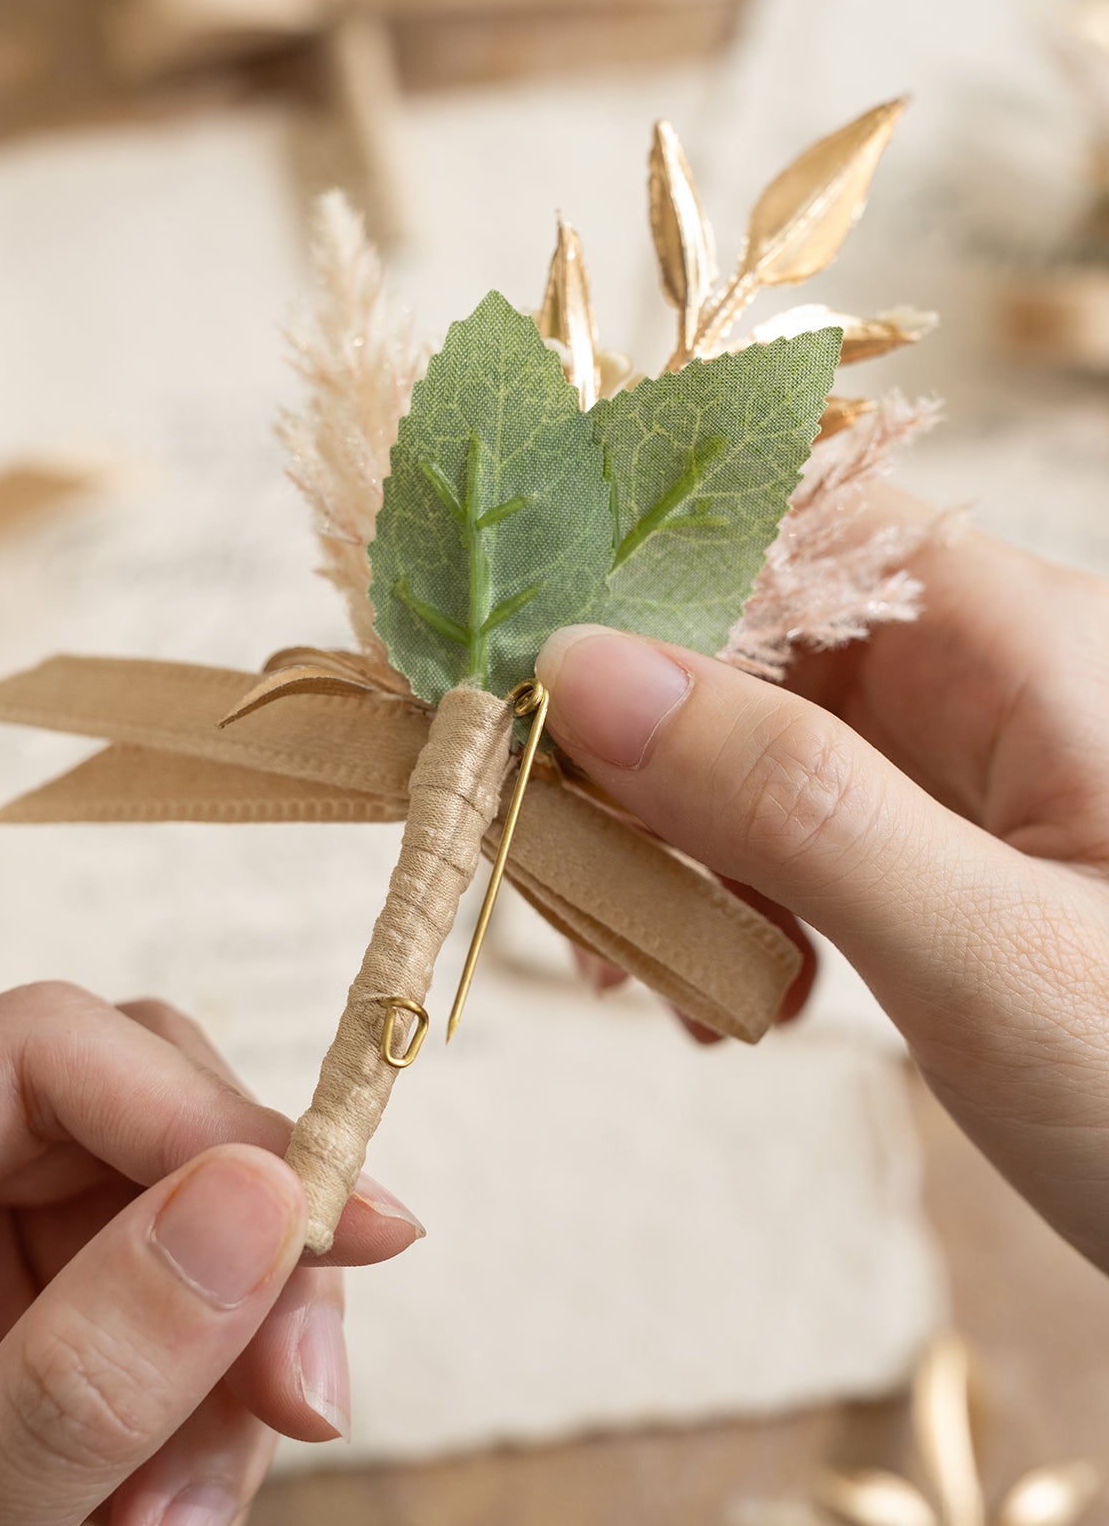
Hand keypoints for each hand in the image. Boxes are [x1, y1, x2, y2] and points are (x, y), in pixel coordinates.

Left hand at [0, 983, 423, 1525]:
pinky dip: (190, 1464)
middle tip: (305, 1409)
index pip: (45, 1055)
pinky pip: (172, 1353)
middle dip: (240, 1285)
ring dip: (215, 1421)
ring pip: (186, 1256)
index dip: (205, 1115)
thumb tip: (262, 1200)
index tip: (344, 1228)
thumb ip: (79, 1378)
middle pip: (142, 1141)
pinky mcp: (31, 1355)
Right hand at [538, 497, 1108, 1274]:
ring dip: (671, 844)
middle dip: (632, 751)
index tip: (507, 676)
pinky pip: (788, 832)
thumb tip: (578, 665)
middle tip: (566, 878)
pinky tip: (729, 994)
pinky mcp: (939, 855)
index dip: (631, 582)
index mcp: (1018, 637)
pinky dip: (729, 900)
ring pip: (750, 747)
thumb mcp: (985, 948)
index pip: (784, 531)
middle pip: (746, 643)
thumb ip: (788, 802)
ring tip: (652, 974)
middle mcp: (983, 676)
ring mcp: (961, 770)